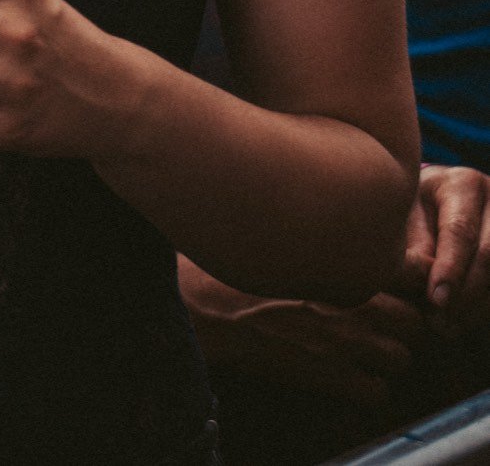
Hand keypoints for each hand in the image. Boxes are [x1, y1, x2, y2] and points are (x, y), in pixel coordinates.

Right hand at [178, 256, 422, 406]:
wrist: (208, 303)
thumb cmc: (242, 260)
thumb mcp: (289, 232)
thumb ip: (328, 234)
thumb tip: (349, 233)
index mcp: (349, 258)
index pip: (415, 271)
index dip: (412, 281)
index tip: (396, 285)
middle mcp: (356, 299)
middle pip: (415, 321)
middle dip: (402, 326)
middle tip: (379, 324)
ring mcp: (346, 339)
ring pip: (402, 360)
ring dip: (386, 359)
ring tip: (362, 352)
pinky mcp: (330, 375)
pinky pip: (376, 393)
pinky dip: (366, 388)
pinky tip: (344, 375)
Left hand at [401, 165, 489, 330]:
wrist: (443, 202)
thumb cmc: (420, 211)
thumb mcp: (411, 217)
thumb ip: (417, 247)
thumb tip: (423, 280)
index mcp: (463, 185)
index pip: (460, 231)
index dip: (450, 269)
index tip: (436, 300)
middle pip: (489, 255)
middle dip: (465, 295)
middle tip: (441, 325)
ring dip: (478, 307)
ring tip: (451, 329)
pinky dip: (486, 307)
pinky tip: (468, 322)